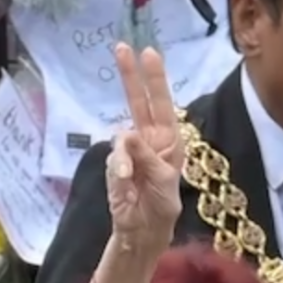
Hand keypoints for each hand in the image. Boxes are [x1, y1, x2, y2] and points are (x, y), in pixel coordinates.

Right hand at [105, 44, 184, 259]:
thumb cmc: (161, 208)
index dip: (154, 79)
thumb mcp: (163, 182)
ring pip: (123, 138)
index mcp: (169, 140)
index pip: (161, 104)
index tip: (148, 53)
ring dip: (126, 158)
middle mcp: (148, 140)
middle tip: (121, 48)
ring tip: (128, 180)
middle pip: (138, 102)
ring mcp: (128, 152)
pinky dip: (118, 174)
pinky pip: (113, 161)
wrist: (142, 234)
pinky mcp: (113, 166)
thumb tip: (126, 135)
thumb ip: (146, 157)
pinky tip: (124, 189)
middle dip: (130, 76)